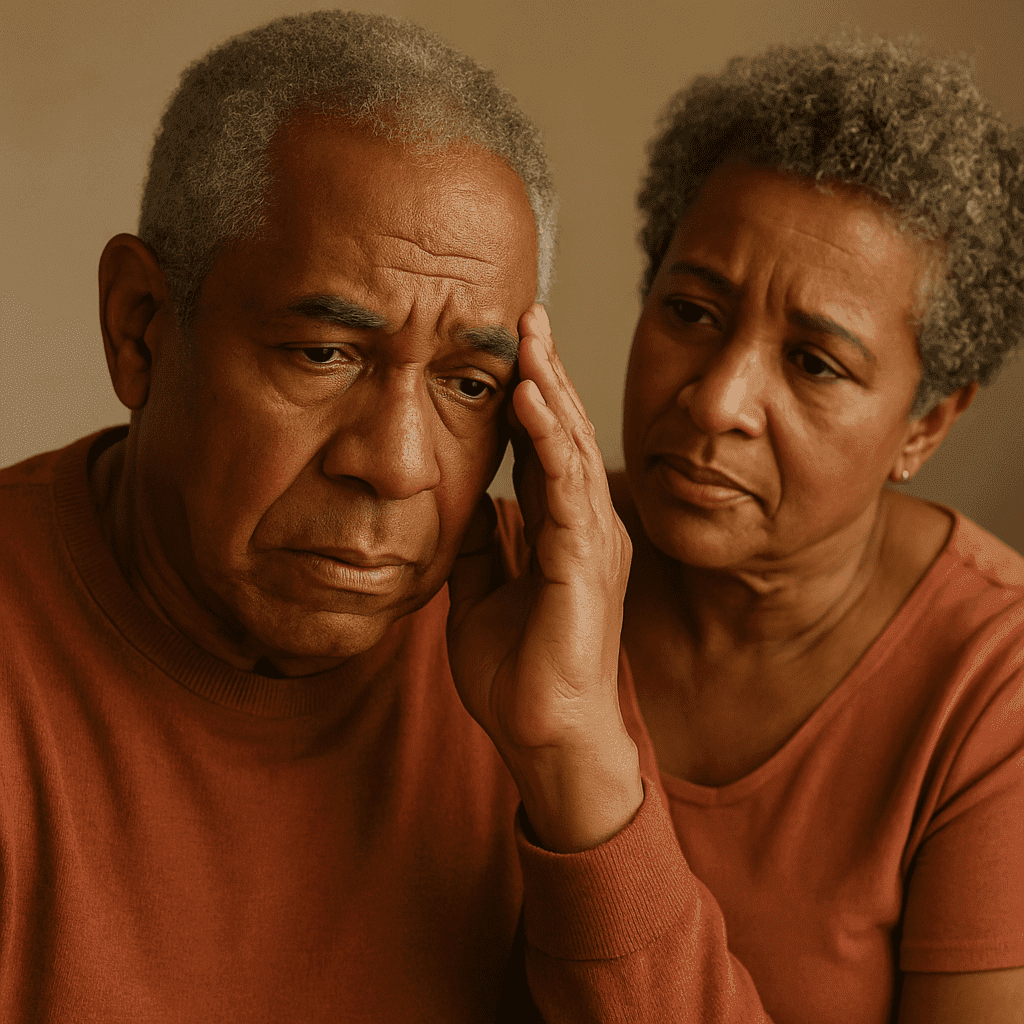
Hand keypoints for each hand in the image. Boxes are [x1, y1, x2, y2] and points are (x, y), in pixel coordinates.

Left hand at [447, 305, 641, 851]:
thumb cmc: (520, 675)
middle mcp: (585, 526)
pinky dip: (550, 439)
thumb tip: (467, 504)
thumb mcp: (480, 595)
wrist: (544, 736)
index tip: (506, 346)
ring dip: (551, 387)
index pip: (545, 448)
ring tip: (531, 334)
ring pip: (573, 447)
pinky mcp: (586, 562)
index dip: (528, 396)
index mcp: (561, 531)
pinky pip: (567, 488)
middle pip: (565, 433)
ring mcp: (591, 541)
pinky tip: (532, 398)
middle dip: (545, 371)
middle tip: (526, 313)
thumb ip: (479, 546)